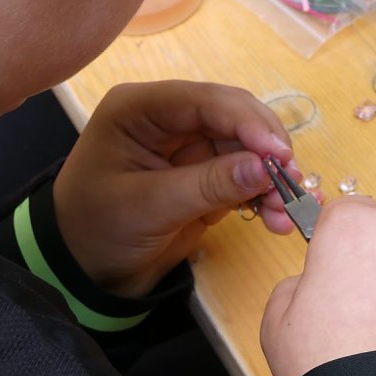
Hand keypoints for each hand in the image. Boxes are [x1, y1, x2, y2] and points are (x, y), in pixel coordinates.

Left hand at [53, 81, 299, 297]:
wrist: (84, 274)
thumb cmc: (97, 231)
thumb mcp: (148, 208)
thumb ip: (207, 185)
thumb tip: (265, 167)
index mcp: (139, 110)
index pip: (203, 100)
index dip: (246, 121)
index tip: (278, 154)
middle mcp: (168, 120)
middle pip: (233, 120)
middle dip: (265, 151)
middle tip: (291, 184)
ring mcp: (188, 149)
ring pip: (245, 150)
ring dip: (270, 179)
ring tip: (286, 212)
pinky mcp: (203, 178)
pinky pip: (243, 178)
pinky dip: (262, 196)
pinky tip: (275, 219)